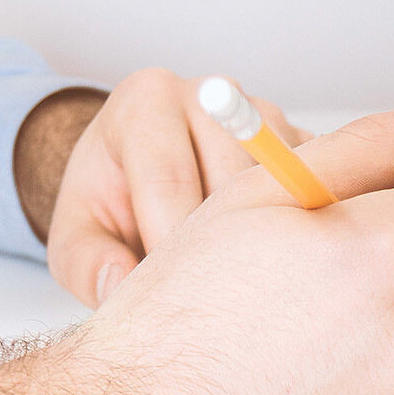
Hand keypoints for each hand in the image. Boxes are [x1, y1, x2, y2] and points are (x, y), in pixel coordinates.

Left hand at [34, 68, 306, 306]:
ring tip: (242, 286)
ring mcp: (265, 114)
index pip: (169, 178)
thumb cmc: (109, 205)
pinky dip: (300, 234)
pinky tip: (275, 266)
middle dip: (222, 248)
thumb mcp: (75, 238)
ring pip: (283, 188)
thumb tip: (120, 288)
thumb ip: (87, 264)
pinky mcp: (305, 142)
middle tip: (210, 300)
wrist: (142, 176)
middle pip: (234, 182)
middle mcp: (211, 93)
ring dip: (268, 243)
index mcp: (146, 101)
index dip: (171, 247)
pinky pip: (318, 192)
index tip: (170, 298)